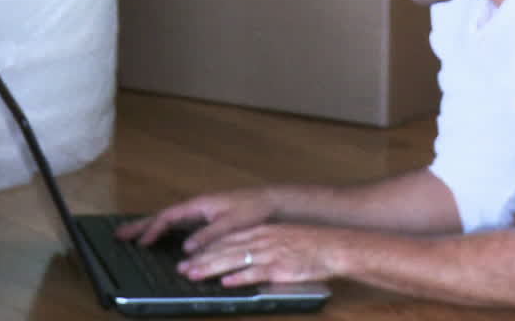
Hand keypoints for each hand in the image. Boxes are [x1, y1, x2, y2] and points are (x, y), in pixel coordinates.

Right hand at [114, 188, 280, 252]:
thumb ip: (208, 235)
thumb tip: (186, 248)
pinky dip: (162, 228)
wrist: (267, 200)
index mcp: (198, 204)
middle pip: (161, 215)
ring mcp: (197, 210)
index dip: (153, 230)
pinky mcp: (202, 216)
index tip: (141, 243)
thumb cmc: (251, 209)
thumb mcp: (231, 224)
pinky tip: (157, 235)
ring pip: (167, 218)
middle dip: (139, 225)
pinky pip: (176, 222)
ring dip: (148, 226)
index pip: (168, 217)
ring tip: (130, 234)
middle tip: (119, 234)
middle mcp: (194, 205)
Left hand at [177, 224, 351, 286]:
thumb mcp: (279, 237)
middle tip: (181, 268)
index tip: (188, 256)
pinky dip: (239, 278)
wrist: (333, 247)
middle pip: (224, 249)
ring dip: (211, 268)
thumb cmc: (308, 245)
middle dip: (201, 259)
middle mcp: (261, 240)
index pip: (226, 239)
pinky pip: (255, 273)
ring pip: (233, 260)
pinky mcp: (279, 268)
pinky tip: (225, 282)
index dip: (205, 248)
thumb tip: (239, 254)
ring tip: (193, 274)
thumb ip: (259, 244)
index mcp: (260, 232)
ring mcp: (269, 254)